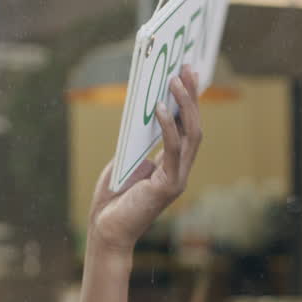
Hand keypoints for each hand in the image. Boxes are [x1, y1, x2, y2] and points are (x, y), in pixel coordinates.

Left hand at [88, 65, 203, 257]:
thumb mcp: (126, 161)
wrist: (107, 232)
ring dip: (185, 105)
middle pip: (194, 126)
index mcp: (171, 164)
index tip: (187, 74)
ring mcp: (178, 178)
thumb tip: (147, 109)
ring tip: (175, 80)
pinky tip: (160, 108)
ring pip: (191, 135)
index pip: (186, 127)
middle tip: (188, 68)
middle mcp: (180, 170)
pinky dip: (168, 127)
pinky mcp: (169, 186)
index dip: (188, 101)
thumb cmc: (113, 200)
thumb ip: (139, 141)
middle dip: (192, 96)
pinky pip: (173, 150)